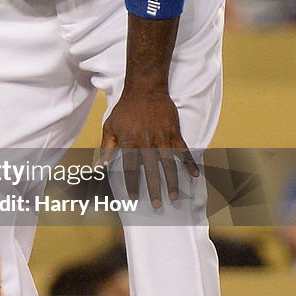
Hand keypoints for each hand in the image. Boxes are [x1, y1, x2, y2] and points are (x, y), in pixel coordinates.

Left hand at [101, 86, 198, 208]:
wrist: (145, 89)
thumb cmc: (125, 109)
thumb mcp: (110, 126)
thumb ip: (107, 147)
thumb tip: (101, 166)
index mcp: (130, 143)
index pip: (131, 169)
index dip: (132, 185)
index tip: (133, 199)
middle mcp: (147, 143)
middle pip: (152, 171)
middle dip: (154, 190)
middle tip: (157, 206)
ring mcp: (163, 138)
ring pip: (169, 165)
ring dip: (173, 182)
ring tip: (175, 197)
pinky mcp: (174, 133)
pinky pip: (184, 151)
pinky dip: (189, 163)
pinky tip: (195, 175)